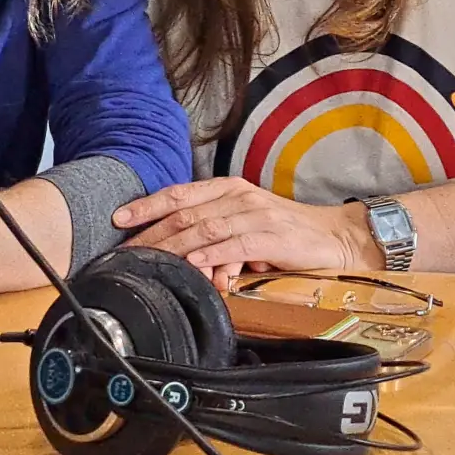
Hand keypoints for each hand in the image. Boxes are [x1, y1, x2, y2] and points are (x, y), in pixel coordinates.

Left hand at [113, 178, 382, 283]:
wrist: (334, 237)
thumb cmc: (287, 234)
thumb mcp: (245, 228)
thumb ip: (214, 239)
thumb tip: (185, 261)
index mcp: (229, 190)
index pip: (180, 195)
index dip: (147, 206)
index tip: (119, 218)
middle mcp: (239, 196)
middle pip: (185, 213)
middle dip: (151, 233)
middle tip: (125, 251)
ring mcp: (255, 214)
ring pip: (205, 228)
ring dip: (173, 246)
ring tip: (149, 259)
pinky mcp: (272, 236)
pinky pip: (235, 244)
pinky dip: (212, 254)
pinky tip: (193, 263)